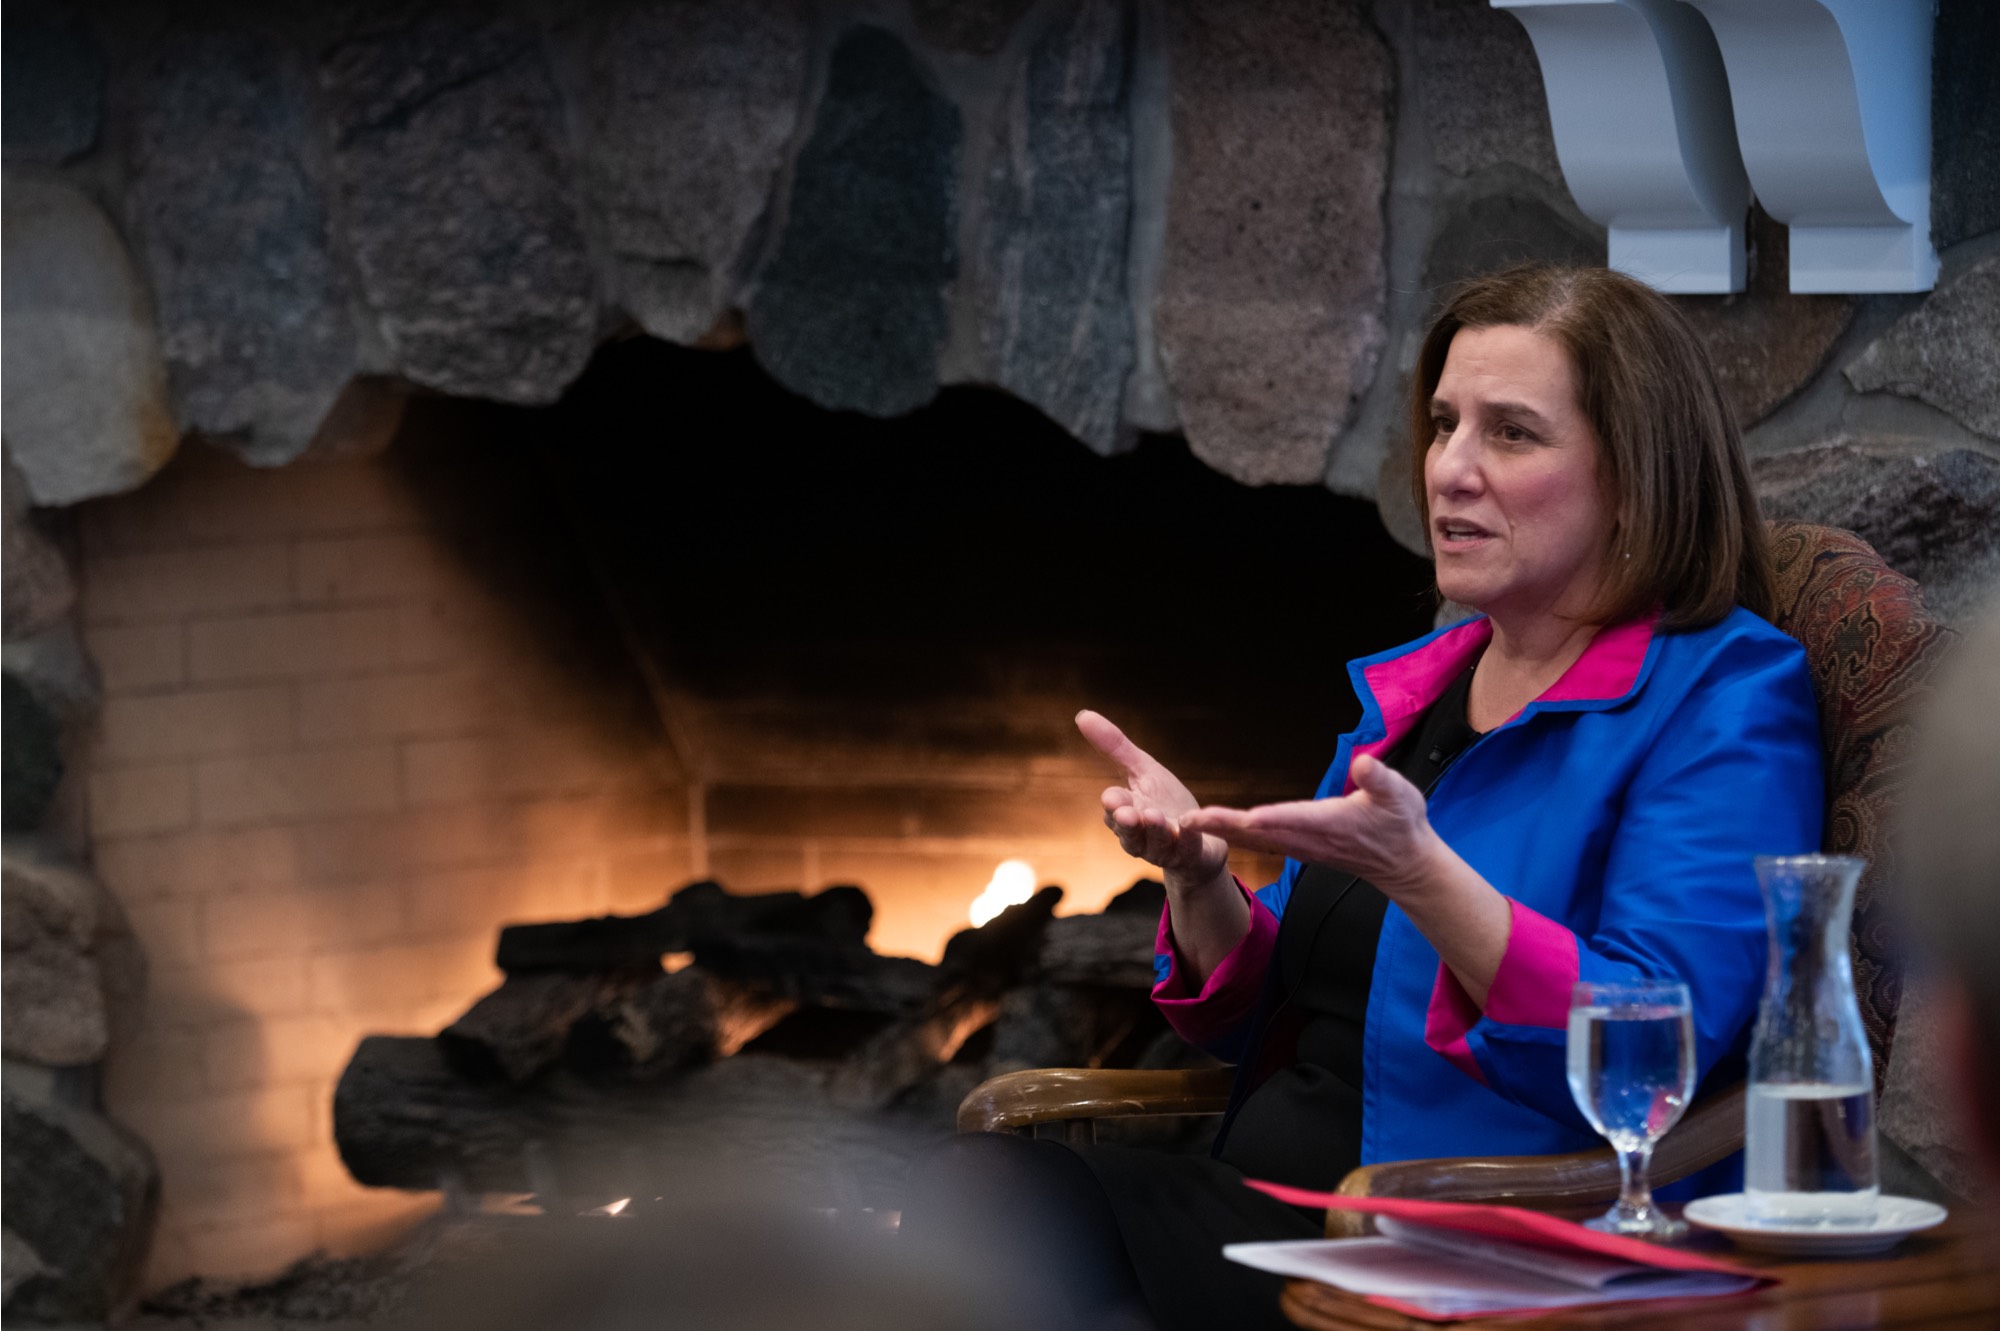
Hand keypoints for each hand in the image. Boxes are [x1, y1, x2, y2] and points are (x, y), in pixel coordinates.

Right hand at [1076, 710, 1230, 884]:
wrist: (1201, 837)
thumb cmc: (1165, 803)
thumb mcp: (1142, 770)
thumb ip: (1115, 747)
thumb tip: (1082, 715)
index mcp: (1126, 812)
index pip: (1114, 808)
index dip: (1114, 803)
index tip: (1112, 797)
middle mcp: (1141, 835)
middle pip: (1129, 831)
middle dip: (1127, 822)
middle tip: (1125, 812)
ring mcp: (1165, 848)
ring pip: (1155, 843)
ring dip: (1154, 830)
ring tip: (1153, 816)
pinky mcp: (1190, 854)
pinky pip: (1188, 849)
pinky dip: (1188, 838)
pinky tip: (1189, 825)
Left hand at [1181, 754, 1440, 898]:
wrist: (1405, 863)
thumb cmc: (1402, 824)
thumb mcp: (1400, 796)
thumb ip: (1380, 780)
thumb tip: (1365, 764)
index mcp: (1328, 824)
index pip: (1289, 819)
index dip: (1262, 819)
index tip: (1240, 816)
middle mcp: (1308, 838)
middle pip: (1257, 833)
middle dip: (1222, 826)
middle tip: (1187, 821)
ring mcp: (1301, 846)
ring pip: (1253, 840)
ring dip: (1220, 831)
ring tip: (1188, 824)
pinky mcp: (1300, 847)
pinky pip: (1259, 842)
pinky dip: (1235, 835)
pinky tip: (1216, 828)